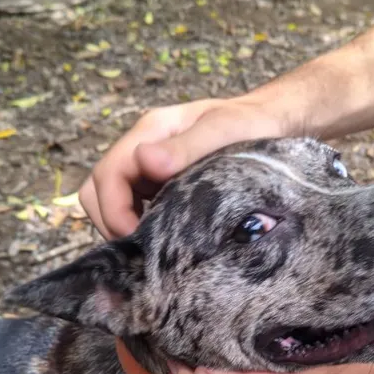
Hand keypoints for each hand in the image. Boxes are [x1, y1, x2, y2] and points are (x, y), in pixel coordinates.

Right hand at [80, 96, 284, 238]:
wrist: (274, 123)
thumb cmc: (252, 124)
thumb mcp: (224, 130)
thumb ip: (185, 146)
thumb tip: (145, 161)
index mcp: (151, 132)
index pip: (107, 174)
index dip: (114, 211)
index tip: (137, 237)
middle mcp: (143, 150)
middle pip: (98, 190)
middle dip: (110, 222)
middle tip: (143, 250)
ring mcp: (150, 170)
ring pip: (111, 202)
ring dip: (123, 227)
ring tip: (154, 248)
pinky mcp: (161, 187)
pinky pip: (135, 209)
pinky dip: (140, 227)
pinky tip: (166, 240)